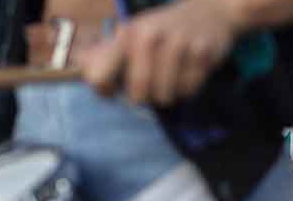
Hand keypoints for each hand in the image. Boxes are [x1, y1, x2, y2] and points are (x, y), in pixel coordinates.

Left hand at [82, 0, 242, 105]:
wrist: (210, 11)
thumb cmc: (165, 29)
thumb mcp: (133, 33)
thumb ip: (107, 53)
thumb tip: (82, 71)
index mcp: (127, 33)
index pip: (99, 78)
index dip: (106, 90)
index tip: (116, 87)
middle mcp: (149, 37)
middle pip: (138, 96)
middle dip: (146, 96)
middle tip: (153, 82)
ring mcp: (178, 44)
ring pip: (165, 96)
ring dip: (170, 92)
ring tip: (173, 75)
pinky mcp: (201, 54)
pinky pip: (188, 91)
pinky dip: (189, 88)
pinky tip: (190, 70)